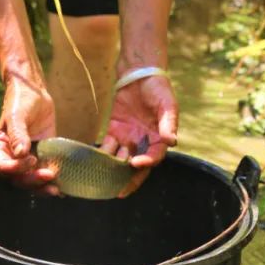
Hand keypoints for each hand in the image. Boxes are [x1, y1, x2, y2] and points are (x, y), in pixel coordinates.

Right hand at [0, 75, 57, 191]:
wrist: (34, 92)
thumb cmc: (20, 101)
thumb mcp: (17, 115)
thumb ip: (18, 134)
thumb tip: (20, 154)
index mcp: (1, 147)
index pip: (3, 167)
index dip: (16, 169)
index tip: (31, 159)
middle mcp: (12, 156)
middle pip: (18, 178)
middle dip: (33, 180)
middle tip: (49, 176)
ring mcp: (27, 157)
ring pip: (31, 179)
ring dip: (42, 186)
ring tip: (56, 190)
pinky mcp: (42, 155)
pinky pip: (44, 170)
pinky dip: (52, 180)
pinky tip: (63, 186)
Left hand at [100, 74, 177, 196]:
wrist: (140, 73)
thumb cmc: (158, 89)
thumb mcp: (167, 105)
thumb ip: (168, 123)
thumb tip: (172, 141)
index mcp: (159, 139)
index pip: (153, 157)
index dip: (145, 163)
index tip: (135, 164)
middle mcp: (144, 142)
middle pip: (136, 165)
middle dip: (128, 179)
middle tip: (118, 192)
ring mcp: (128, 137)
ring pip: (120, 158)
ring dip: (112, 170)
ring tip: (103, 180)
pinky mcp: (114, 130)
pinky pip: (107, 146)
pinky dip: (101, 154)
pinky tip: (93, 163)